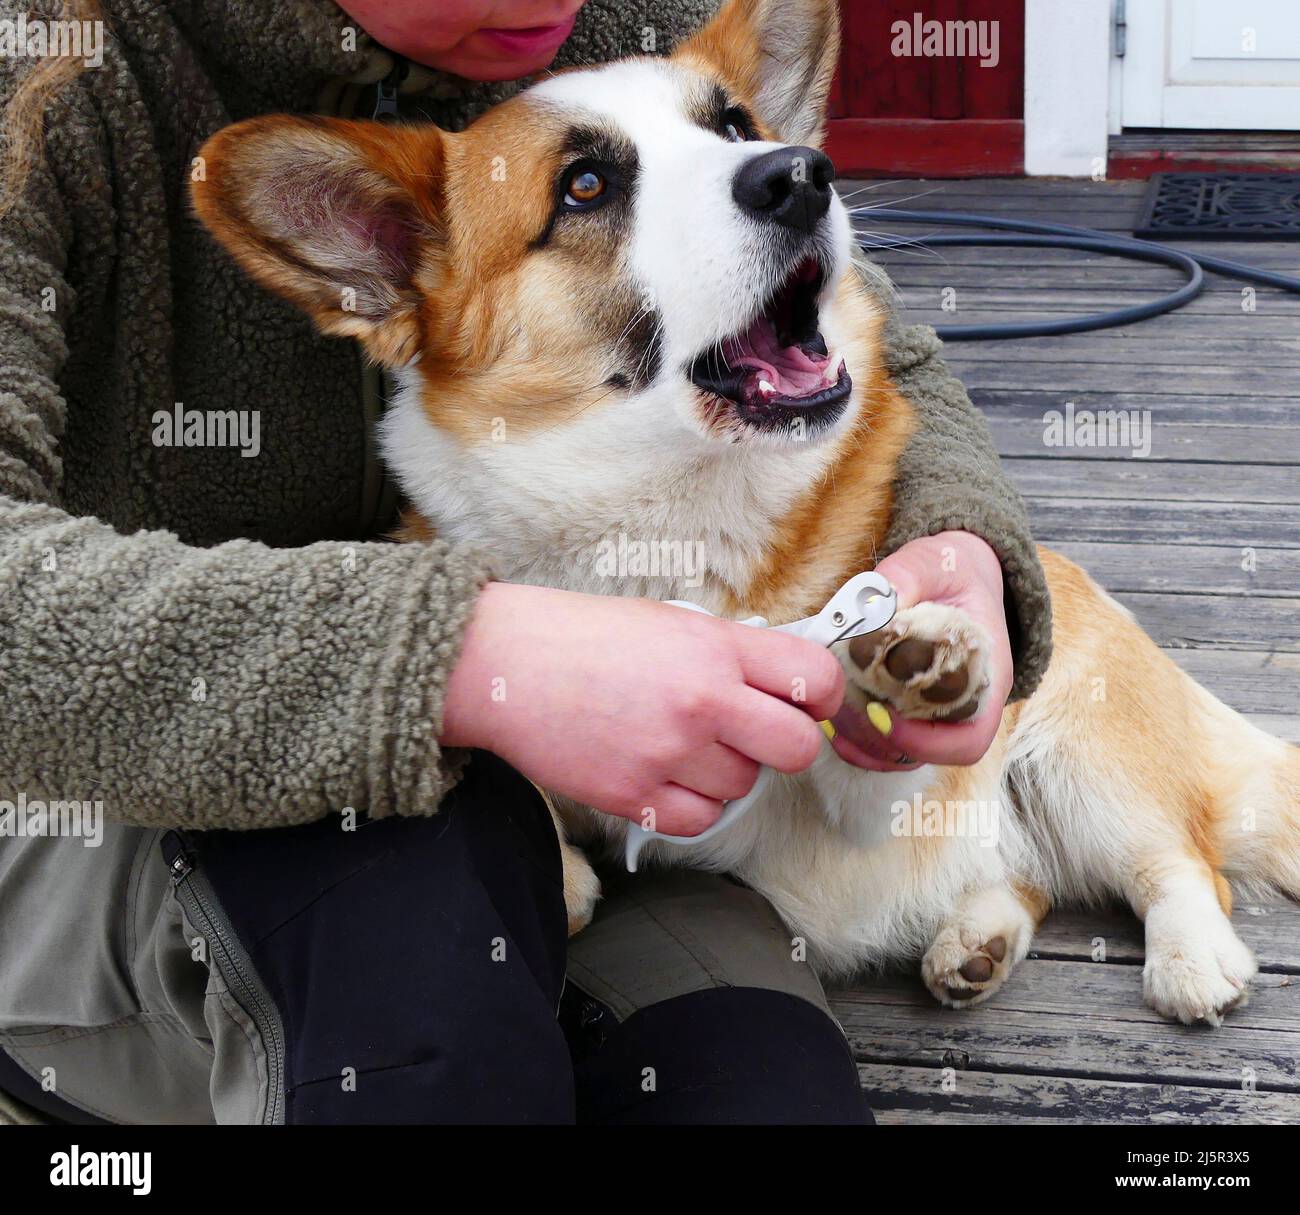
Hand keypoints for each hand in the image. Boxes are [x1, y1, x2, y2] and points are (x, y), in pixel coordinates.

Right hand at [441, 582, 843, 834]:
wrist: (503, 664)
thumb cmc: (582, 637)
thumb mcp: (670, 622)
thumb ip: (730, 653)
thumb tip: (784, 683)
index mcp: (715, 647)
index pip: (815, 678)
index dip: (819, 697)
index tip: (803, 703)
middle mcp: (702, 700)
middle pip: (797, 748)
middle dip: (784, 745)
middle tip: (753, 734)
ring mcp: (669, 752)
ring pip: (745, 787)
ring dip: (725, 773)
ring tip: (680, 744)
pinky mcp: (635, 796)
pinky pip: (699, 820)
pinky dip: (691, 804)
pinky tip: (663, 773)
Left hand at [829, 532, 1013, 770]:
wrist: (955, 574)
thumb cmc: (950, 571)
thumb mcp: (933, 562)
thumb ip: (908, 575)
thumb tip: (880, 597)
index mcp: (984, 677)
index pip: (969, 739)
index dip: (926, 741)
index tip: (885, 714)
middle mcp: (964, 705)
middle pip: (929, 755)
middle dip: (882, 741)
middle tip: (846, 709)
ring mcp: (934, 711)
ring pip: (901, 756)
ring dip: (863, 742)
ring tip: (834, 711)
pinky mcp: (908, 709)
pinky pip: (883, 745)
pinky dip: (855, 738)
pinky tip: (831, 715)